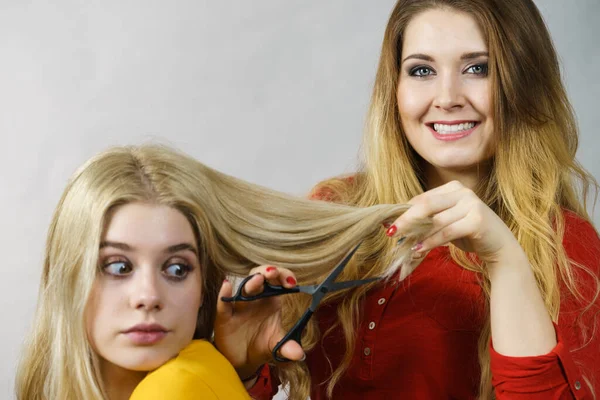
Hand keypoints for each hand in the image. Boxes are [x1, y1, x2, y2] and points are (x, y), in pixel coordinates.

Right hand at [213, 266, 304, 379]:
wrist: (242, 361)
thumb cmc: (260, 345)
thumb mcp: (276, 346)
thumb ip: (287, 347)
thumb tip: (299, 354)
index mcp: (271, 299)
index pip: (278, 280)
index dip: (285, 276)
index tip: (292, 283)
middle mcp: (256, 298)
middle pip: (261, 276)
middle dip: (268, 271)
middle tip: (274, 274)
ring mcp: (239, 306)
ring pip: (244, 287)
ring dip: (252, 282)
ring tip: (259, 279)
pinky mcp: (225, 317)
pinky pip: (224, 304)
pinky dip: (224, 294)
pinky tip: (227, 286)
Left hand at [388, 181, 523, 264]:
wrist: (500, 247)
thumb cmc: (469, 234)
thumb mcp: (445, 222)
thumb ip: (427, 219)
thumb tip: (395, 225)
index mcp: (452, 188)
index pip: (422, 198)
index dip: (403, 212)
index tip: (388, 224)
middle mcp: (462, 191)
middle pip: (425, 205)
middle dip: (405, 220)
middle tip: (391, 233)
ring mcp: (471, 204)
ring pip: (435, 220)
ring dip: (417, 235)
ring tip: (405, 245)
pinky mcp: (477, 220)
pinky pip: (446, 232)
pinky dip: (430, 241)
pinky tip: (419, 249)